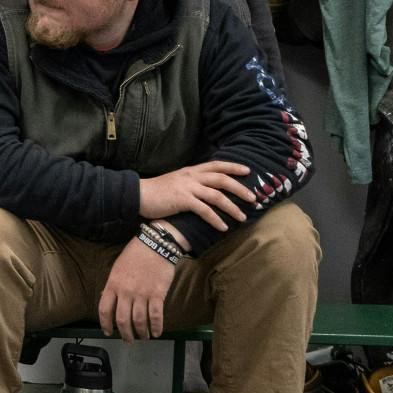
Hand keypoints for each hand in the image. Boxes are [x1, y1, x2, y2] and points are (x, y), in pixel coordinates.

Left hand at [99, 238, 177, 341]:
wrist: (155, 245)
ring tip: (143, 337)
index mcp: (112, 285)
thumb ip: (113, 286)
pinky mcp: (157, 295)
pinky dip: (156, 327)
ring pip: (138, 321)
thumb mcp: (117, 268)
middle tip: (128, 340)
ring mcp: (141, 294)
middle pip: (122, 320)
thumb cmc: (134, 255)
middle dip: (124, 334)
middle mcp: (125, 292)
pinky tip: (156, 332)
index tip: (107, 332)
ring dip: (141, 333)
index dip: (105, 324)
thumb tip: (106, 300)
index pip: (104, 310)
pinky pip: (155, 316)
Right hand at [138, 160, 256, 232]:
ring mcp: (187, 188)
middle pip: (222, 179)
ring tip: (242, 217)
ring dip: (232, 207)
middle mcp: (192, 177)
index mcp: (191, 170)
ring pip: (217, 196)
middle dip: (240, 189)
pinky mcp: (183, 200)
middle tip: (253, 198)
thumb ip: (192, 182)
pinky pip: (205, 210)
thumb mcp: (177, 181)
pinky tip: (223, 227)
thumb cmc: (157, 191)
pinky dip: (216, 219)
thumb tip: (206, 189)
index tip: (248, 171)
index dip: (233, 167)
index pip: (217, 165)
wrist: (138, 194)